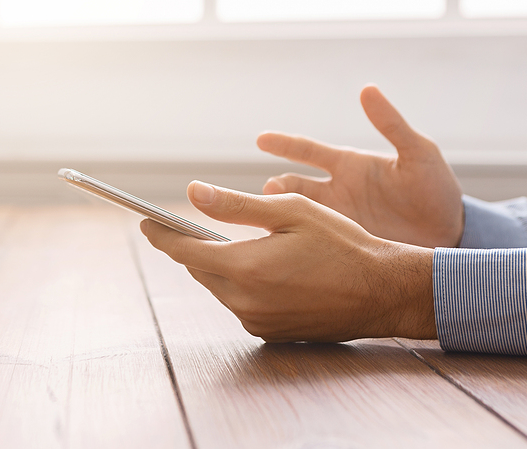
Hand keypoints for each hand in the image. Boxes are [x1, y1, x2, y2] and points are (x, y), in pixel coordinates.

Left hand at [140, 181, 436, 342]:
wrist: (382, 293)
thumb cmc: (342, 244)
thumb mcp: (292, 212)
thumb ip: (236, 206)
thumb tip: (191, 193)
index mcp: (245, 267)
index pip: (185, 250)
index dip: (161, 234)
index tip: (144, 222)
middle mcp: (244, 301)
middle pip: (200, 269)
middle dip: (195, 247)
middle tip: (196, 224)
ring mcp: (256, 322)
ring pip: (220, 287)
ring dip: (222, 266)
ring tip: (248, 245)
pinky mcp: (269, 334)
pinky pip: (241, 304)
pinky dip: (243, 285)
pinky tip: (270, 271)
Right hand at [257, 85, 463, 247]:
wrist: (450, 234)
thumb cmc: (435, 188)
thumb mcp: (418, 153)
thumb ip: (392, 124)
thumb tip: (367, 89)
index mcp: (349, 165)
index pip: (307, 150)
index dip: (284, 143)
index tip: (260, 139)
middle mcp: (337, 191)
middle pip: (293, 186)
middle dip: (276, 187)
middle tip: (269, 192)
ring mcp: (338, 219)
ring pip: (297, 215)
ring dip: (281, 216)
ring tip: (273, 220)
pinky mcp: (343, 246)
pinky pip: (312, 242)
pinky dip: (295, 241)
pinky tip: (284, 248)